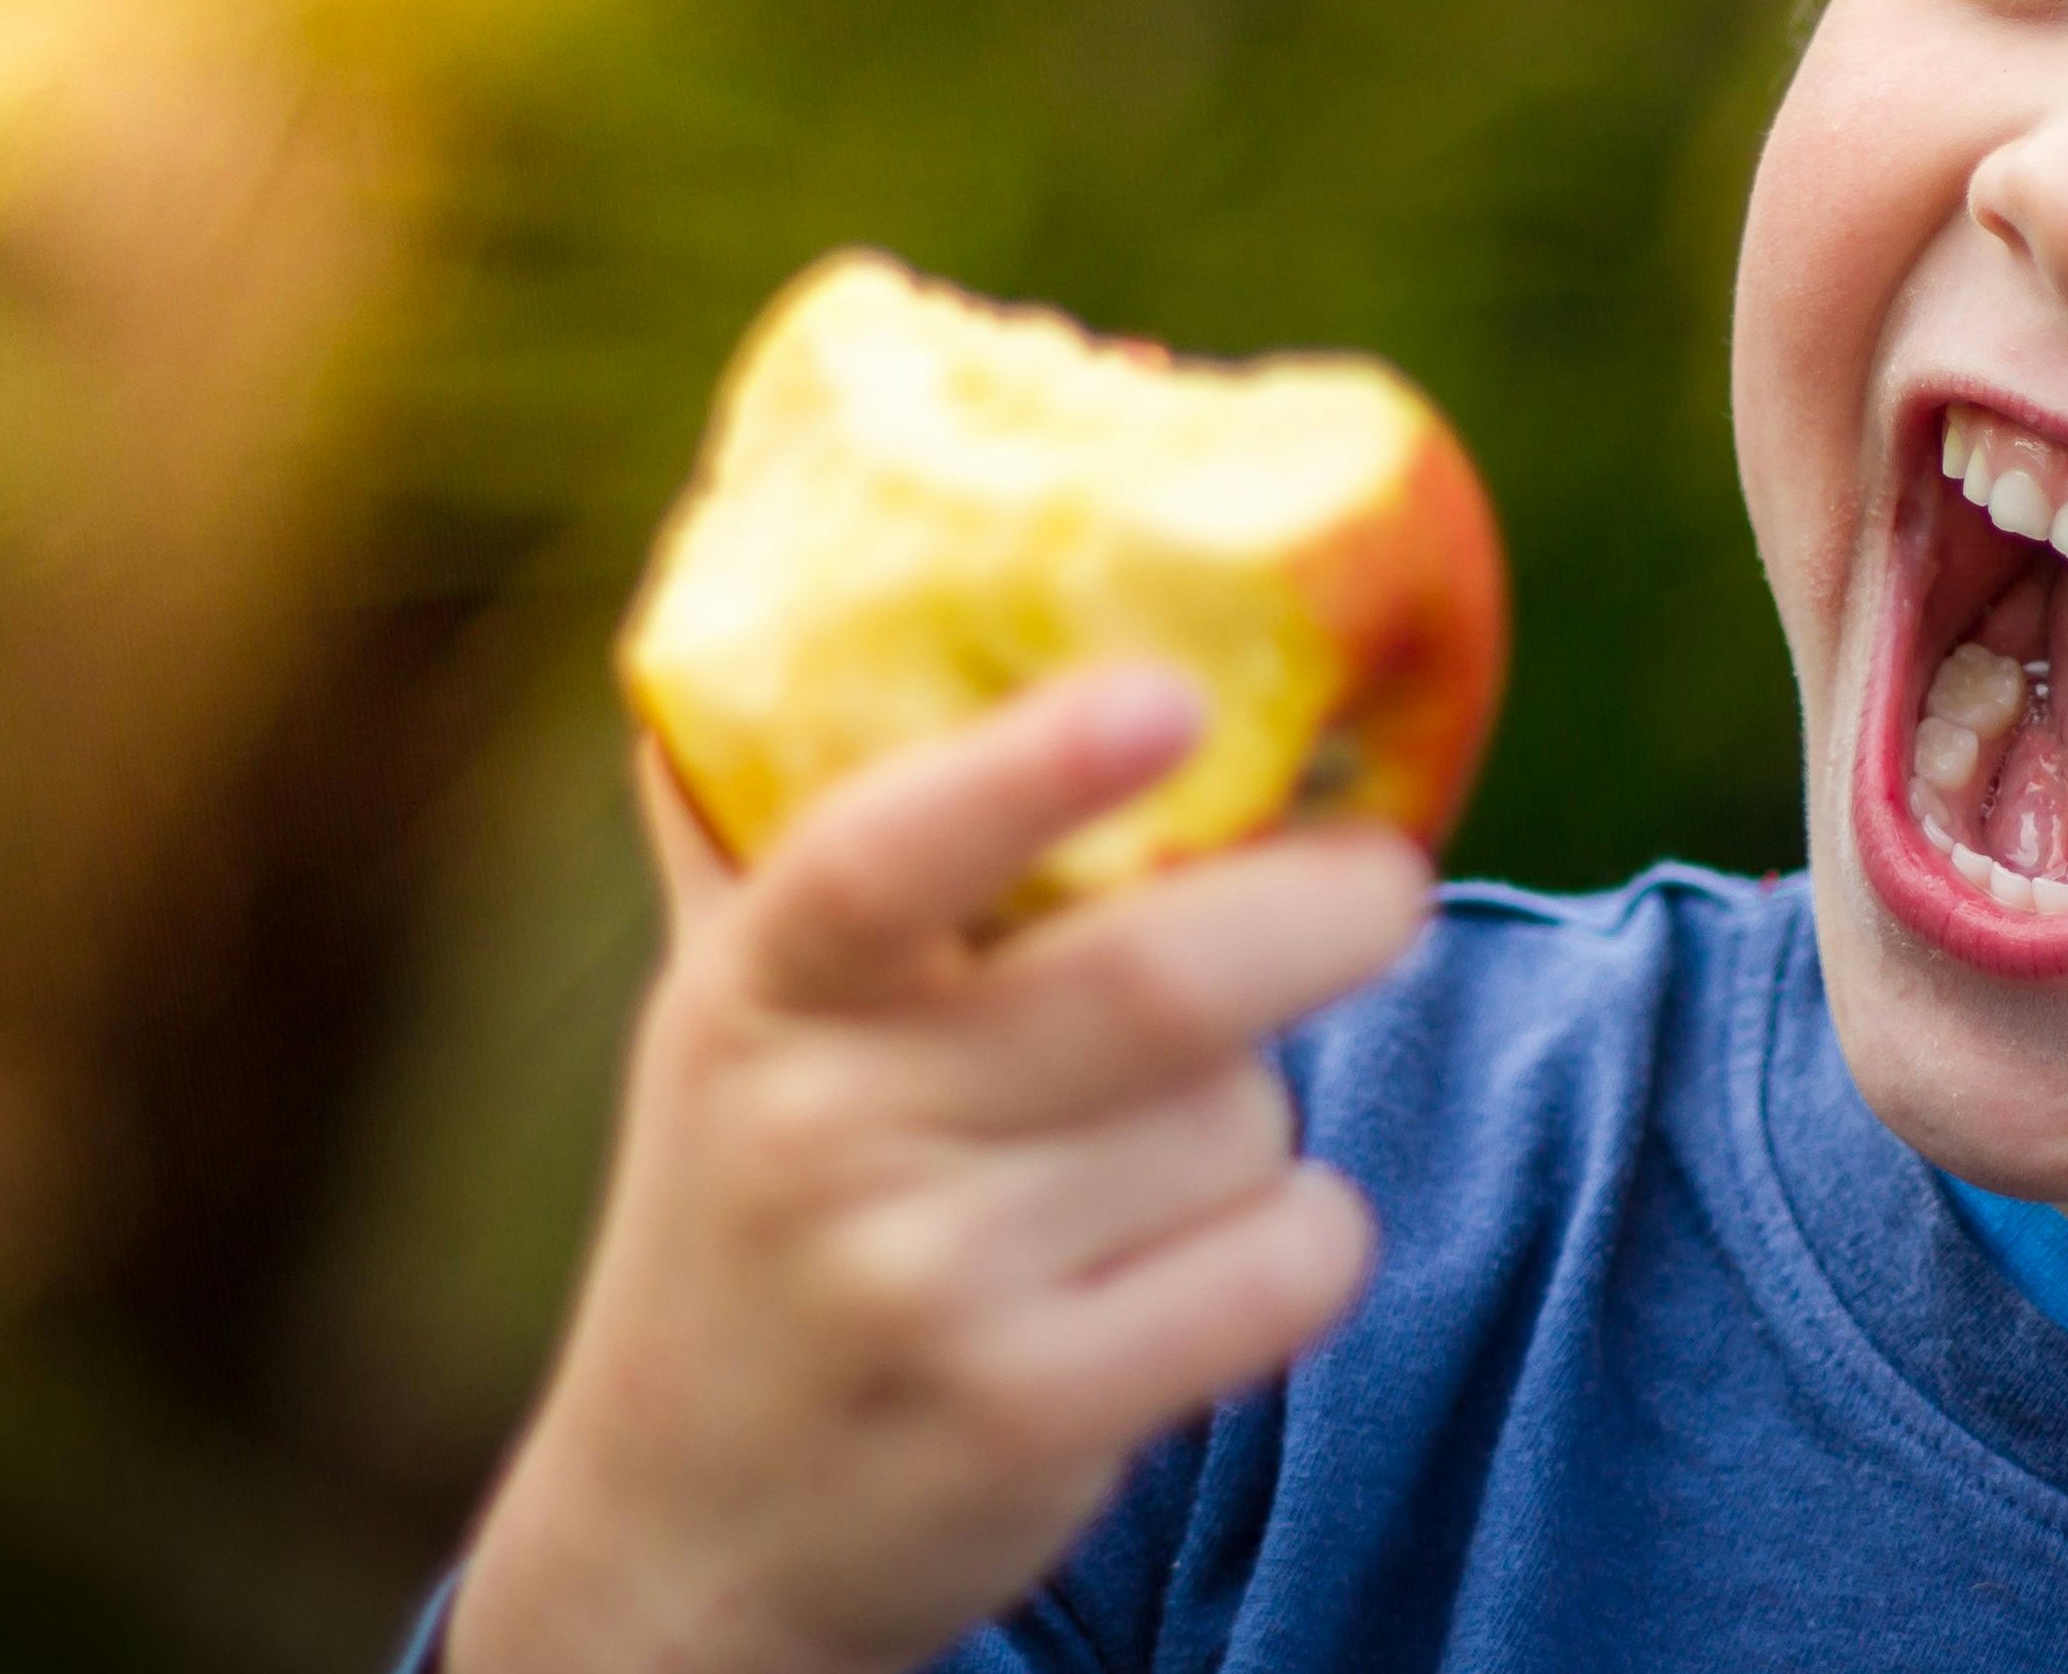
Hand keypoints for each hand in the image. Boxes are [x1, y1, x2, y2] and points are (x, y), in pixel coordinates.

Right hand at [444, 668, 1427, 1673]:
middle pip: (1152, 985)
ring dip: (1269, 1109)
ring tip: (1184, 1133)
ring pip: (1239, 1122)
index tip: (1161, 693)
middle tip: (1386, 879)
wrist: (681, 1546)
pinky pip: (1280, 1268)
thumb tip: (799, 521)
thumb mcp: (725, 1019)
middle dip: (1319, 912)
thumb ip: (777, 817)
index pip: (875, 857)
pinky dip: (1309, 1238)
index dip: (1027, 768)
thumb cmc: (750, 1209)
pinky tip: (1239, 1249)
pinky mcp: (1027, 1420)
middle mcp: (826, 1134)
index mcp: (757, 997)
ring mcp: (924, 1288)